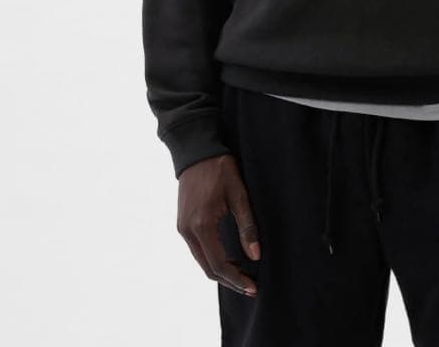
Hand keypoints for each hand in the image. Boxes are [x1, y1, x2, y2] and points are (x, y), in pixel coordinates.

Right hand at [176, 153, 261, 296]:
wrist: (196, 151)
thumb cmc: (220, 169)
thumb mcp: (239, 194)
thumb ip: (247, 225)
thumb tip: (255, 255)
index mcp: (201, 226)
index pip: (218, 265)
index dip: (236, 279)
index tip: (253, 287)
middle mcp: (187, 231)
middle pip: (208, 269)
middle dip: (229, 280)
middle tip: (250, 285)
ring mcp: (182, 228)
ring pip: (202, 261)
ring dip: (221, 271)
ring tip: (243, 273)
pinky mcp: (182, 224)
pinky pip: (197, 250)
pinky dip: (212, 259)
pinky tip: (229, 257)